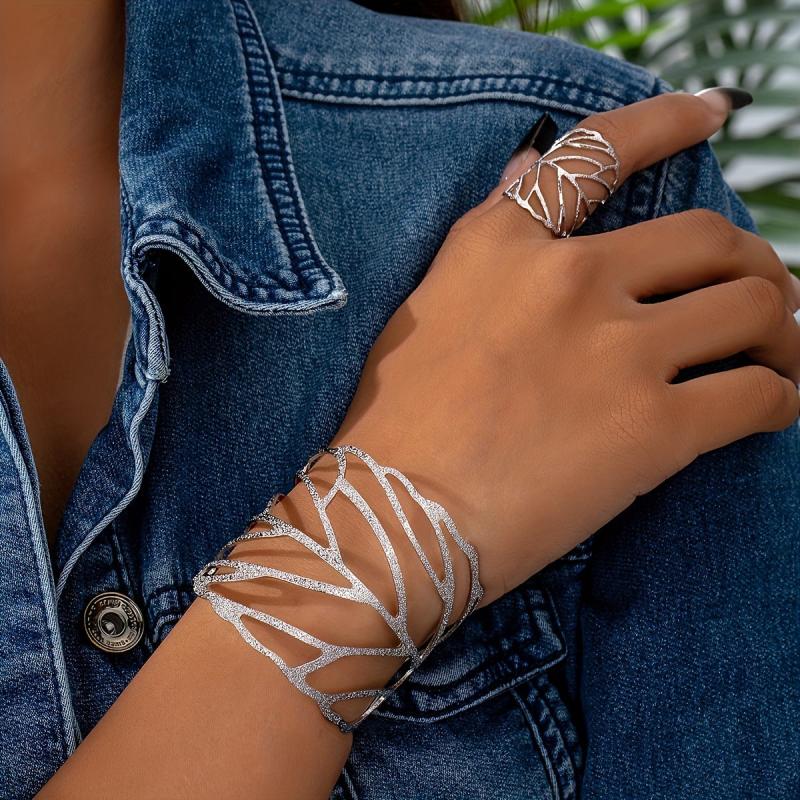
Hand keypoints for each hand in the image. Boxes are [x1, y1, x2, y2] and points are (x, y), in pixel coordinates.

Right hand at [330, 89, 799, 607]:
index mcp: (504, 244)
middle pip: (709, 238)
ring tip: (776, 358)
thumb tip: (527, 166)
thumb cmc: (394, 425)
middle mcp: (568, 279)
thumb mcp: (428, 308)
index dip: (669, 120)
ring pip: (754, 306)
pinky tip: (770, 413)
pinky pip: (757, 395)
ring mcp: (615, 350)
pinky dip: (779, 400)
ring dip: (781, 331)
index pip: (600, 151)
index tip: (712, 110)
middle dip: (750, 264)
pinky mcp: (652, 428)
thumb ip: (487, 236)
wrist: (391, 522)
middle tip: (756, 298)